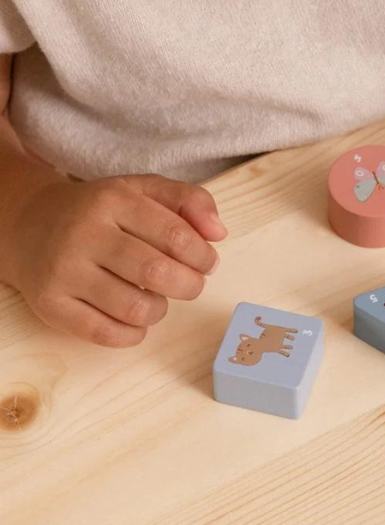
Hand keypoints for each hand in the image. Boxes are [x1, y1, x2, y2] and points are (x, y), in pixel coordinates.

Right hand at [0, 174, 226, 346]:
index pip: (177, 236)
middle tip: (188, 283)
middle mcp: (84, 234)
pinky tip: (132, 317)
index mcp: (112, 201)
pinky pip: (108, 334)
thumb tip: (219, 233)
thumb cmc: (100, 212)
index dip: (203, 257)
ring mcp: (64, 271)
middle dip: (190, 286)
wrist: (26, 223)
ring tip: (155, 297)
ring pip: (137, 309)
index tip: (206, 263)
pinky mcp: (51, 304)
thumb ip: (189, 200)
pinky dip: (133, 333)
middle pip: (159, 274)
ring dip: (160, 310)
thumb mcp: (142, 190)